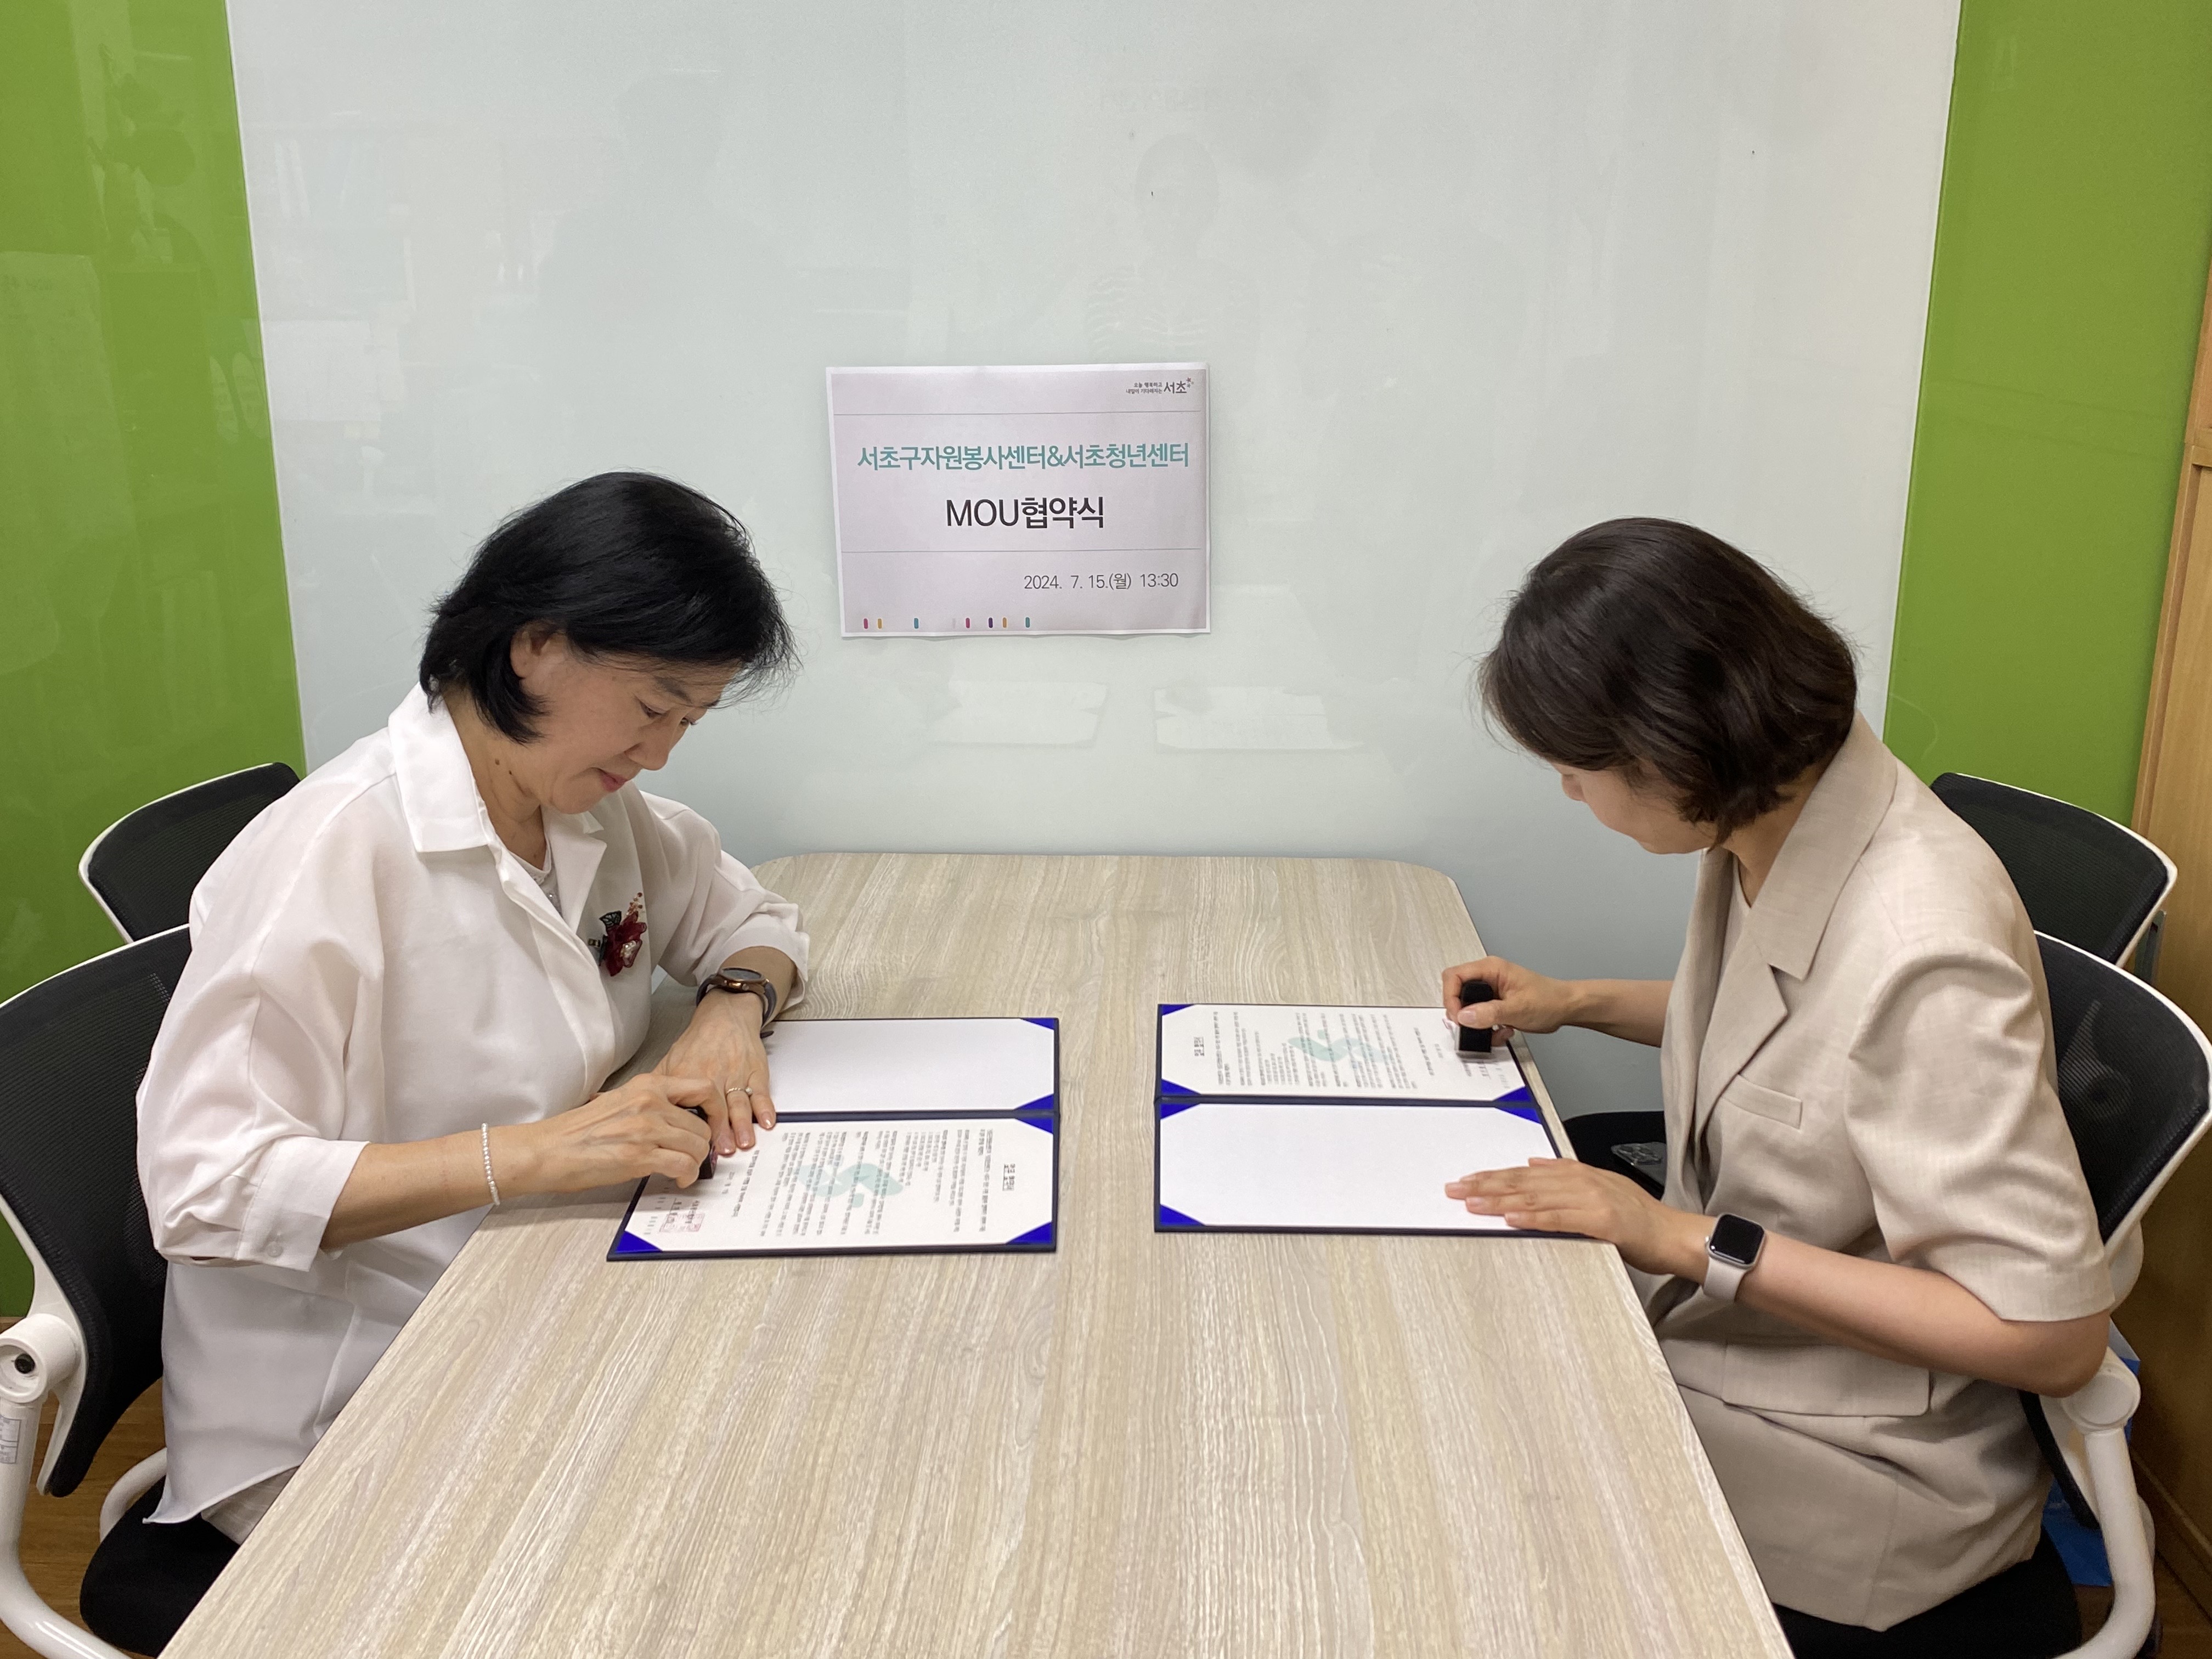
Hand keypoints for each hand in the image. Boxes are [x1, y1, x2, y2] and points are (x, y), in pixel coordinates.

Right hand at [503, 1074, 715, 1192]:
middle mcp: (650, 1102)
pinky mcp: (639, 1156)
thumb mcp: (619, 1101)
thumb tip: (679, 1118)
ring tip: (683, 1168)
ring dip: (695, 1162)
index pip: (703, 1086)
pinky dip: (686, 1176)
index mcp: (646, 1085)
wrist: (548, 1150)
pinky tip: (677, 1179)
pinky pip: (683, 1165)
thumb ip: (650, 1104)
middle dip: (702, 1145)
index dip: (716, 1109)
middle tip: (692, 1155)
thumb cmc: (578, 1131)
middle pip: (703, 1124)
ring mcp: (646, 1128)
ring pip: (698, 1145)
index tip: (713, 1125)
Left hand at [657, 991, 774, 1153]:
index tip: (690, 1146)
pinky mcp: (755, 1071)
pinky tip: (766, 1121)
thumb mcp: (671, 1060)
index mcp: (688, 1075)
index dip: (690, 1128)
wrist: (726, 1015)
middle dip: (721, 1130)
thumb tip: (632, 1108)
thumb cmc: (699, 1042)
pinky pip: (761, 1092)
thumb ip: (657, 1086)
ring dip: (743, 1124)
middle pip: (717, 1107)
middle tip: (722, 1151)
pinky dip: (765, 1107)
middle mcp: (713, 1075)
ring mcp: (736, 1074)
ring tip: (743, 1142)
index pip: (687, 1106)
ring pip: (739, 1102)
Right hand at [1441, 956, 1579, 1036]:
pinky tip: (1500, 1030)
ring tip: (1489, 1029)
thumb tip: (1464, 1016)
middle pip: (1457, 991)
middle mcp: (1488, 976)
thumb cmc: (1549, 1000)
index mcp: (1491, 969)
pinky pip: (1478, 1015)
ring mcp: (1491, 990)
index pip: (1454, 976)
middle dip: (1461, 1013)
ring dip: (1475, 1022)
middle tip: (1469, 1025)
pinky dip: (1485, 1027)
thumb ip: (1488, 1013)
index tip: (1458, 1016)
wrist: (1566, 1007)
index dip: (1450, 997)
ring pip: (1467, 1005)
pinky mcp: (1495, 1002)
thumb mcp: (1517, 1009)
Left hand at [1444, 1157, 1709, 1276]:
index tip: (1466, 1181)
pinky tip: (1510, 1218)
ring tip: (1471, 1203)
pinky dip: (1533, 1218)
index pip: (1526, 1174)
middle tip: (1455, 1189)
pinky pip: (1559, 1219)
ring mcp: (1591, 1200)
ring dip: (1500, 1201)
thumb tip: (1533, 1165)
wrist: (1675, 1235)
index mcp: (1578, 1174)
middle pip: (1524, 1183)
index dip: (1494, 1177)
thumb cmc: (1640, 1219)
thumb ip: (1567, 1175)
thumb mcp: (1602, 1187)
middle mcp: (1581, 1182)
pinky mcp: (1601, 1221)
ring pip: (1535, 1198)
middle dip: (1486, 1186)